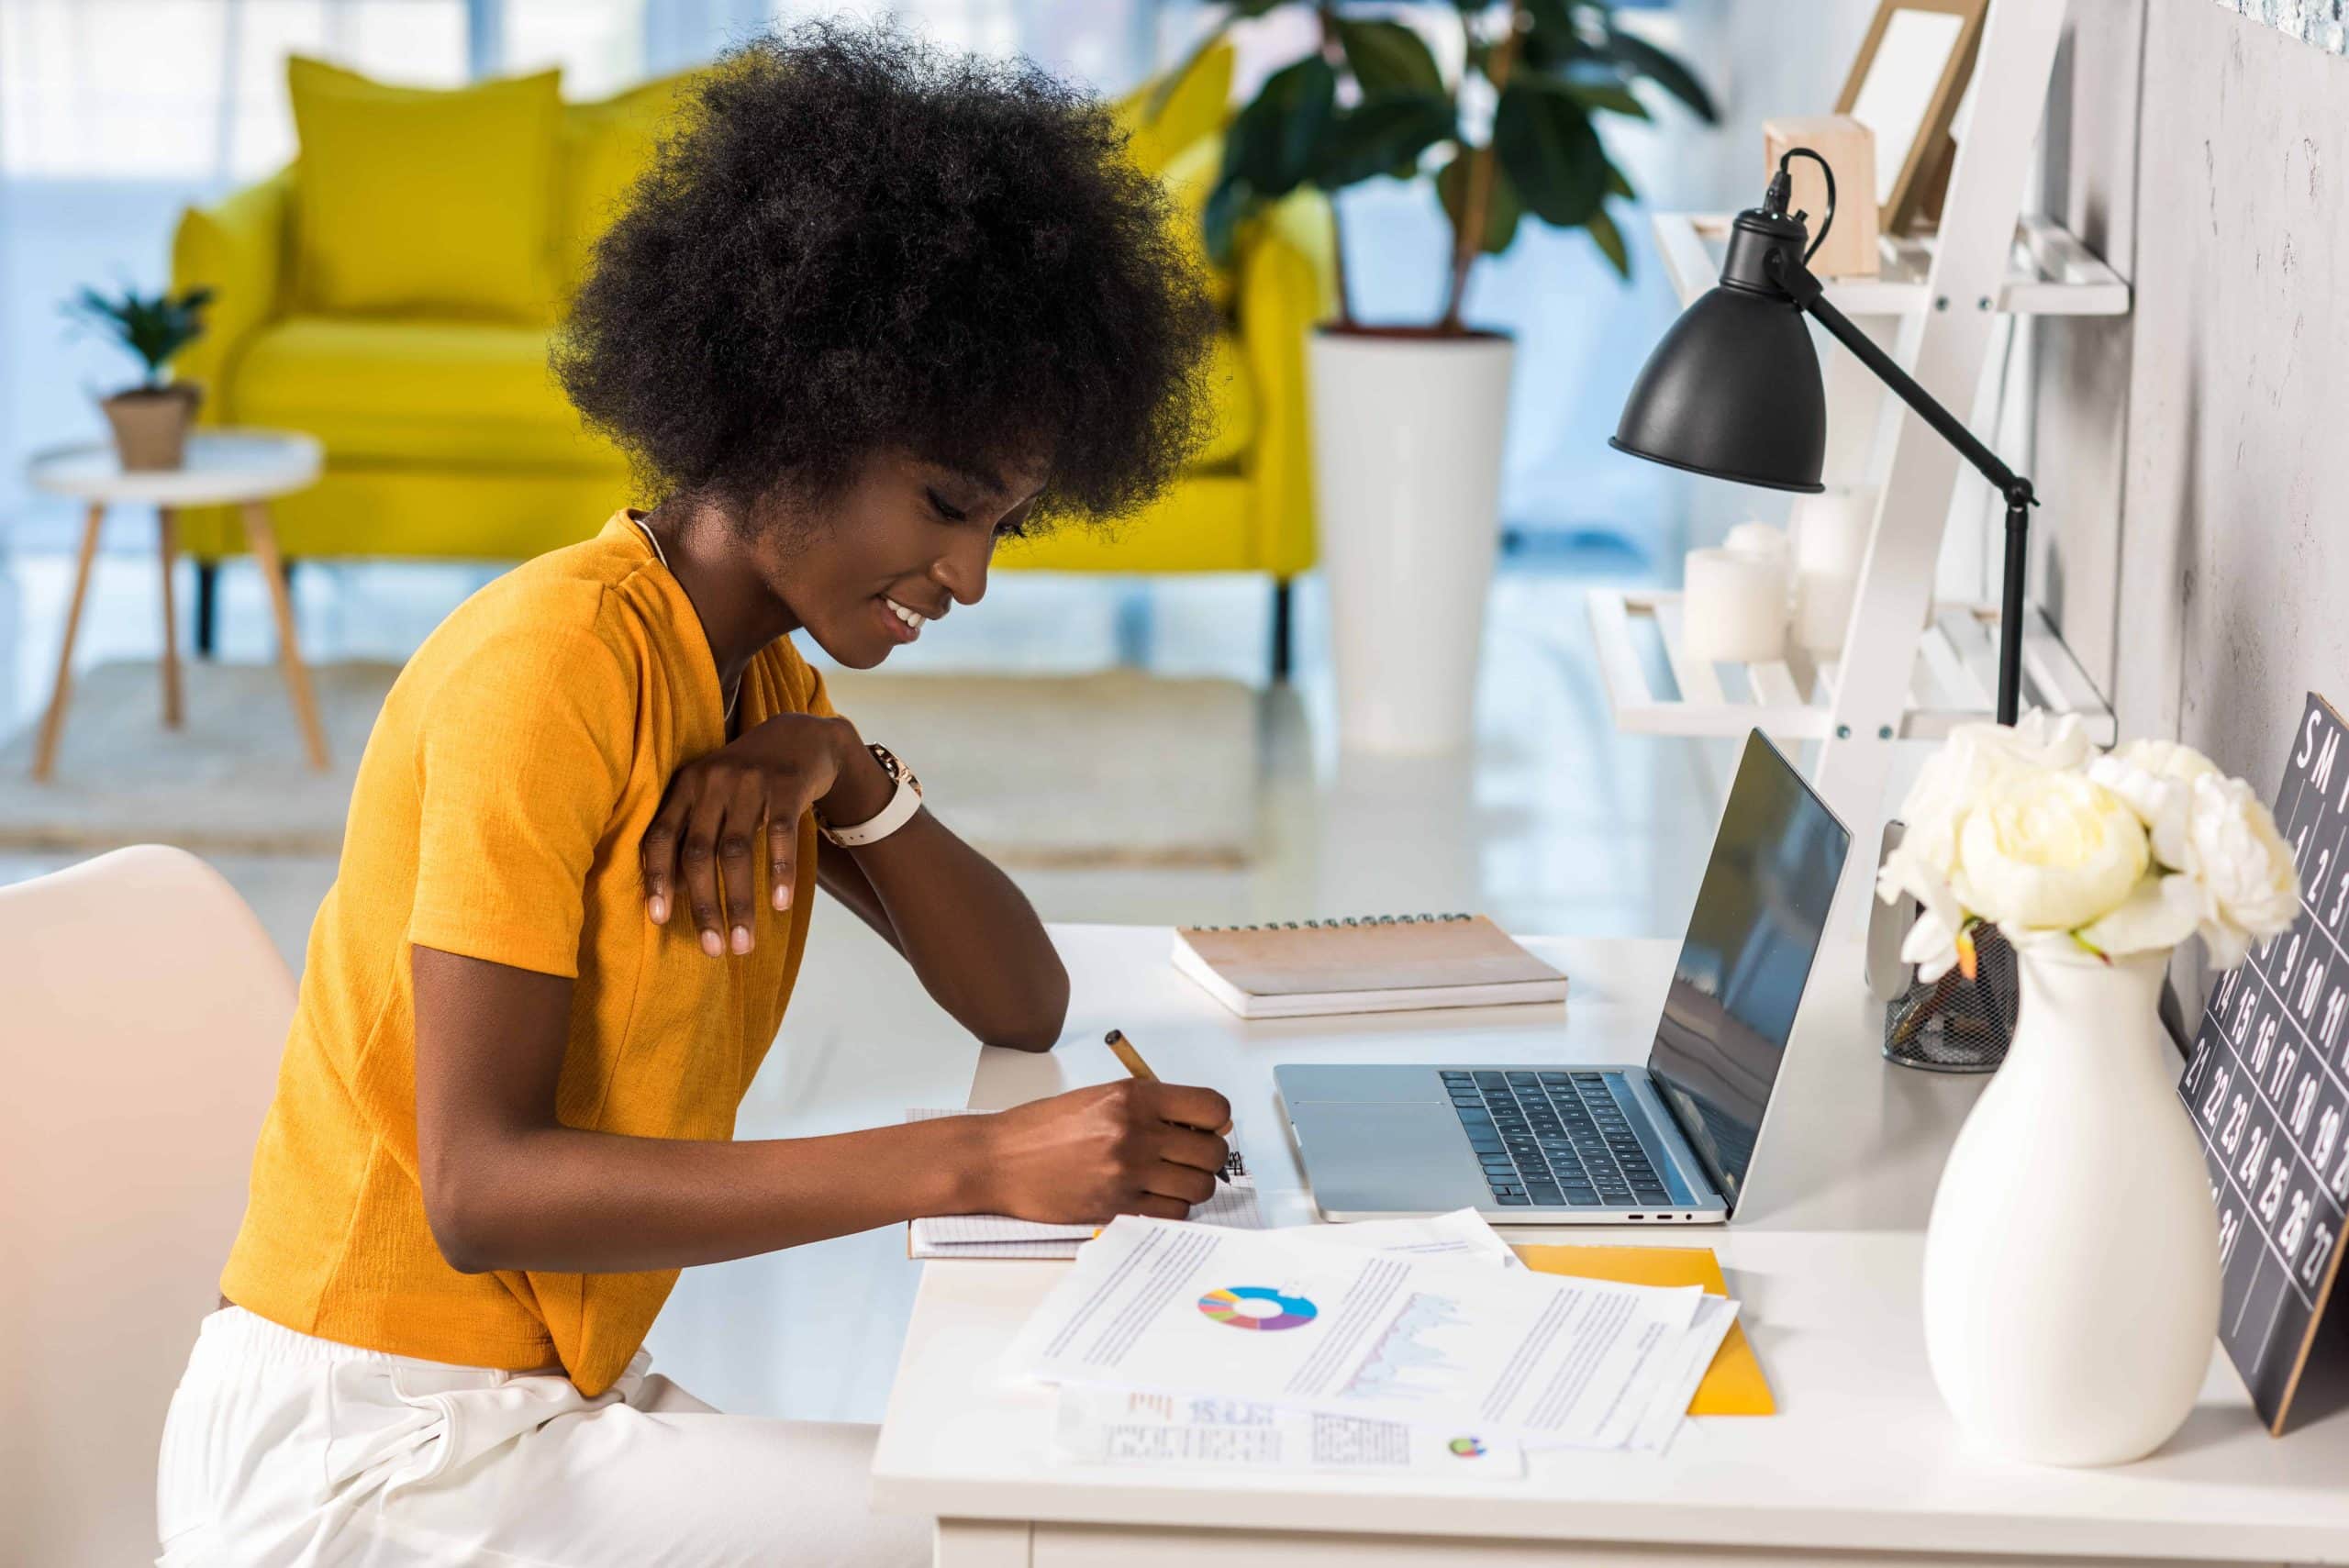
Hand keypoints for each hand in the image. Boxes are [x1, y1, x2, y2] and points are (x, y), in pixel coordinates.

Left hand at [641, 713, 875, 955]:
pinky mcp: (786, 785)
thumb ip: (691, 830)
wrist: (802, 735)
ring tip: (744, 943)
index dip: (657, 879)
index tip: (659, 921)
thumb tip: (672, 893)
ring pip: (737, 852)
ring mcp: (749, 782)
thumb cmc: (748, 779)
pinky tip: (781, 905)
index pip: (660, 836)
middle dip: (703, 906)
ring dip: (739, 902)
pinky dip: (779, 873)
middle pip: (698, 852)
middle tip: (713, 950)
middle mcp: (712, 782)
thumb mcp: (712, 793)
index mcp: (685, 786)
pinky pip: (780, 835)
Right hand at [973, 1080, 1232, 1222]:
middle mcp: (1135, 1131)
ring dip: (1191, 1186)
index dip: (1216, 1122)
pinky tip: (1152, 1198)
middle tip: (1189, 1158)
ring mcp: (1127, 1172)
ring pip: (1198, 1188)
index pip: (1212, 1108)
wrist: (997, 1159)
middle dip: (1208, 1158)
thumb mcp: (1098, 1097)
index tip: (1205, 1129)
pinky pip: (1172, 1214)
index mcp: (1133, 1096)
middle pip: (1212, 1153)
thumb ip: (1148, 1106)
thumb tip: (1197, 1124)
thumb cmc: (1041, 1128)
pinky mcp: (1116, 1206)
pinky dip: (1171, 1209)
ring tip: (1169, 1180)